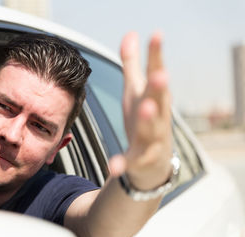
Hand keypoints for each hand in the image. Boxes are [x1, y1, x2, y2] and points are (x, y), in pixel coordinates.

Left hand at [108, 32, 172, 189]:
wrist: (153, 164)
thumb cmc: (144, 119)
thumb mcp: (136, 91)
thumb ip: (132, 64)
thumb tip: (130, 33)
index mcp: (154, 99)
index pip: (156, 74)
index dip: (156, 56)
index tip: (156, 35)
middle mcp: (157, 118)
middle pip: (160, 102)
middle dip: (160, 88)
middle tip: (161, 74)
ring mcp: (151, 141)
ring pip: (151, 131)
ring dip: (149, 120)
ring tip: (146, 107)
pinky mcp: (138, 161)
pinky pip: (131, 162)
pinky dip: (123, 164)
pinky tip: (113, 165)